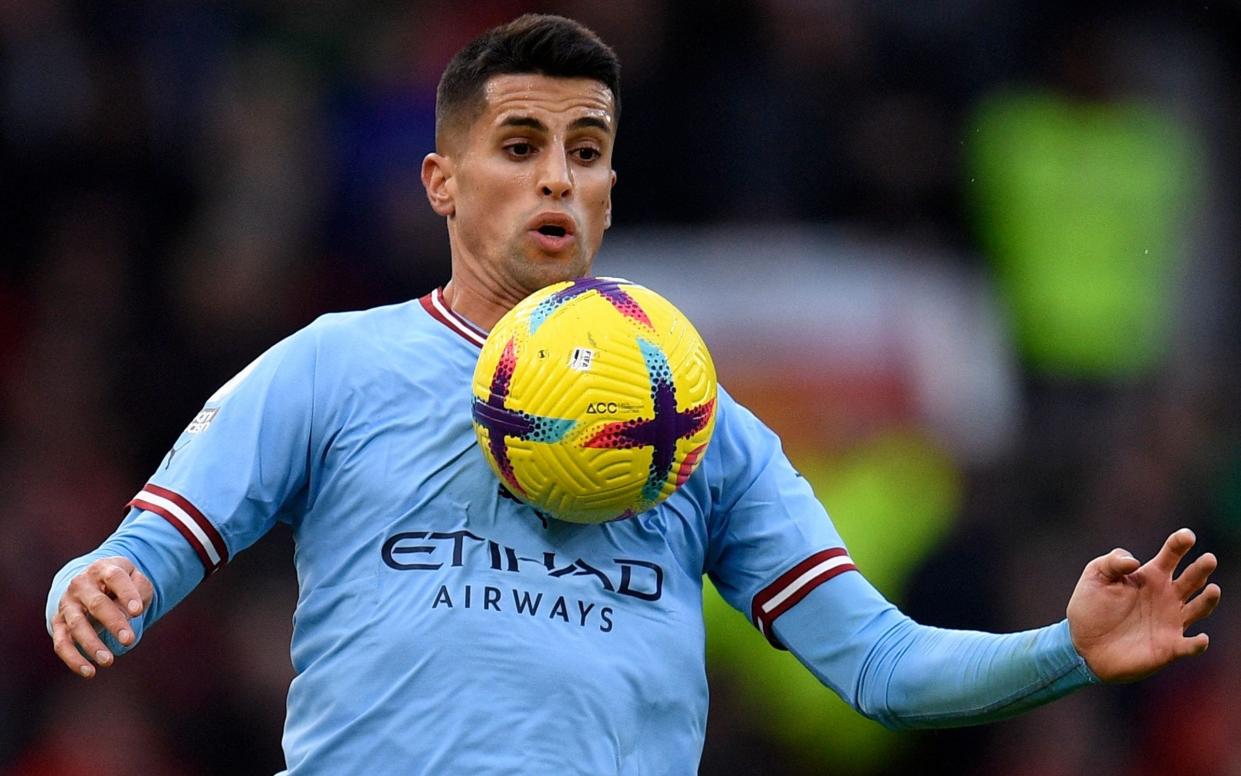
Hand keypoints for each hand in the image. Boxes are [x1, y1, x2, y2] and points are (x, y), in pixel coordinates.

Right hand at [51, 556, 152, 678]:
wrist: (90, 581)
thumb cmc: (120, 583)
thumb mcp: (135, 579)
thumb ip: (139, 591)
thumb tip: (129, 614)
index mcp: (103, 569)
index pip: (115, 578)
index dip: (127, 594)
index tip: (138, 611)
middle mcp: (81, 584)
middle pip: (96, 603)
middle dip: (113, 622)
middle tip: (129, 640)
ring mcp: (67, 604)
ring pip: (77, 625)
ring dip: (92, 644)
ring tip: (109, 661)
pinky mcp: (58, 622)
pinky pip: (62, 643)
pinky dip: (73, 659)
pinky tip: (89, 672)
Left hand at [1068, 528, 1220, 682]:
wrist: (1083, 644)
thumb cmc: (1090, 607)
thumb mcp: (1095, 577)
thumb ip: (1112, 562)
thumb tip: (1134, 562)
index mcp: (1150, 576)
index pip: (1171, 555)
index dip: (1180, 544)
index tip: (1187, 536)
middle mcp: (1167, 596)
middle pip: (1192, 578)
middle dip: (1201, 568)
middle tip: (1208, 559)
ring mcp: (1171, 622)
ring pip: (1199, 608)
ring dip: (1208, 600)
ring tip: (1213, 589)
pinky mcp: (1170, 648)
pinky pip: (1189, 646)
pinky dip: (1197, 644)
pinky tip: (1200, 639)